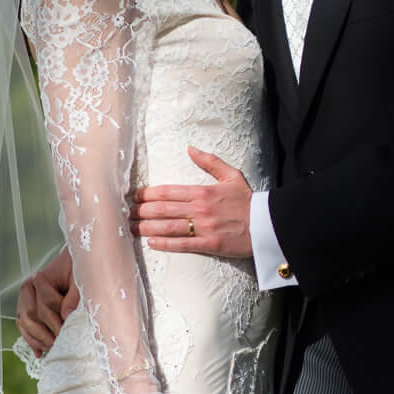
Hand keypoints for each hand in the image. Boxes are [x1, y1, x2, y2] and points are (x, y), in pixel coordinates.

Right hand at [15, 248, 78, 355]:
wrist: (70, 268)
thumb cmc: (77, 272)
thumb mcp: (80, 279)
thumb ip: (74, 295)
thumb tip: (66, 315)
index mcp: (40, 278)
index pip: (46, 303)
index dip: (57, 320)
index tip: (68, 332)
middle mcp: (27, 289)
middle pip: (32, 315)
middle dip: (46, 332)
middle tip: (60, 344)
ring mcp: (23, 300)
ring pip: (25, 324)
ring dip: (38, 339)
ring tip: (52, 349)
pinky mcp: (23, 311)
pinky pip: (23, 328)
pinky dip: (31, 342)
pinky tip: (40, 353)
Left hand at [133, 148, 252, 258]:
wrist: (267, 224)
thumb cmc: (249, 200)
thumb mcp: (231, 175)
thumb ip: (209, 161)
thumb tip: (190, 149)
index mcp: (203, 191)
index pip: (167, 191)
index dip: (147, 194)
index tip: (133, 196)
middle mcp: (200, 209)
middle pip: (162, 209)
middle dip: (141, 211)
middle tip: (125, 213)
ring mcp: (203, 228)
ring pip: (168, 227)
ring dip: (146, 228)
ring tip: (131, 228)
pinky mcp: (209, 244)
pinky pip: (182, 245)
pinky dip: (164, 244)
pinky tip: (151, 243)